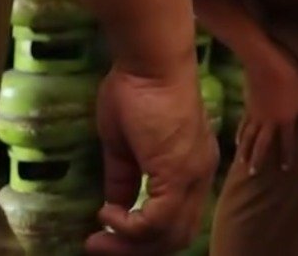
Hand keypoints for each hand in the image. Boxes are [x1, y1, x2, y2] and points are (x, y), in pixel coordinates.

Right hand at [89, 64, 218, 255]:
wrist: (150, 60)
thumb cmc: (135, 89)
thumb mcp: (124, 145)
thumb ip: (123, 178)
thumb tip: (114, 207)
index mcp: (191, 166)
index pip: (177, 220)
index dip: (143, 236)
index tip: (105, 230)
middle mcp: (199, 174)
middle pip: (175, 236)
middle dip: (134, 250)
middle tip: (98, 245)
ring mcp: (193, 174)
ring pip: (169, 236)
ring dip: (129, 245)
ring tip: (99, 238)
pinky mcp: (179, 172)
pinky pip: (157, 222)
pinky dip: (129, 227)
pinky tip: (106, 214)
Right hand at [237, 56, 297, 173]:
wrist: (266, 64)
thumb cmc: (292, 78)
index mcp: (287, 121)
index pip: (287, 144)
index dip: (286, 157)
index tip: (284, 169)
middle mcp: (270, 123)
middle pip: (263, 145)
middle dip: (259, 160)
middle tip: (253, 174)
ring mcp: (256, 116)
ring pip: (249, 138)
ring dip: (246, 151)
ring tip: (242, 163)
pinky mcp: (248, 108)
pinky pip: (243, 125)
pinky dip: (240, 135)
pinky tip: (237, 142)